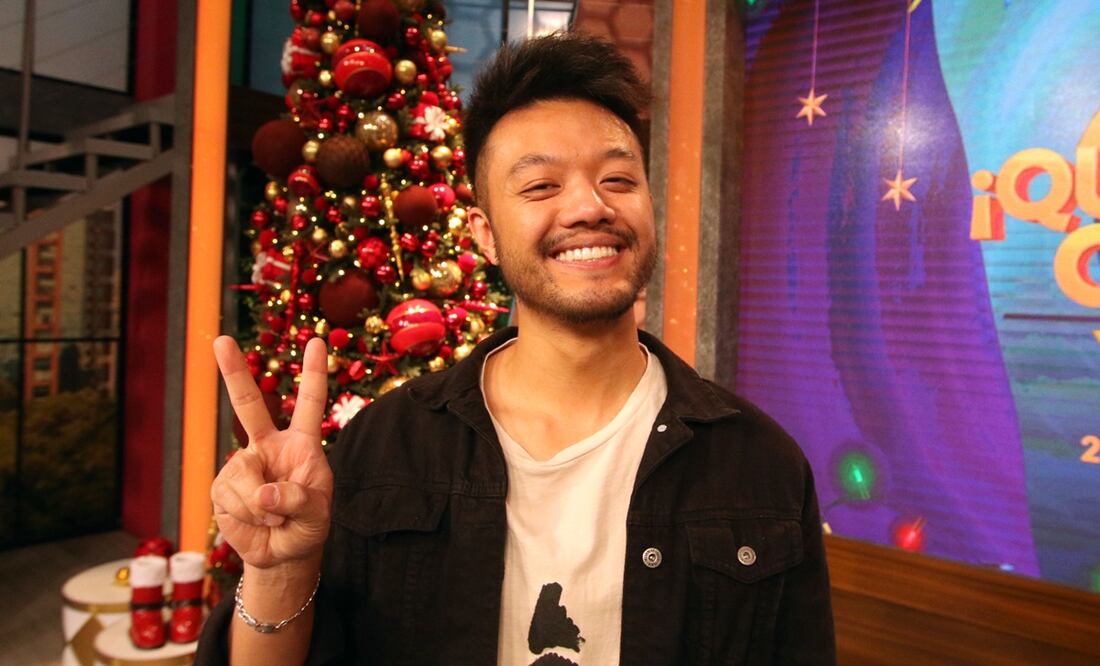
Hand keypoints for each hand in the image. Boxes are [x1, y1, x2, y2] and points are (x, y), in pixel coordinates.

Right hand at [211, 336, 333, 569]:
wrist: (281, 555)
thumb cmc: (306, 528)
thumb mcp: (316, 515)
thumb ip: (297, 499)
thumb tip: (263, 490)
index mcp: (300, 445)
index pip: (309, 404)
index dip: (313, 374)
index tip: (317, 341)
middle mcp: (269, 447)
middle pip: (248, 405)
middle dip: (233, 372)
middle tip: (221, 340)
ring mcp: (243, 464)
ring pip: (242, 472)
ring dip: (259, 503)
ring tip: (274, 517)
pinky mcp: (222, 486)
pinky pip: (230, 495)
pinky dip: (246, 514)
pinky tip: (256, 521)